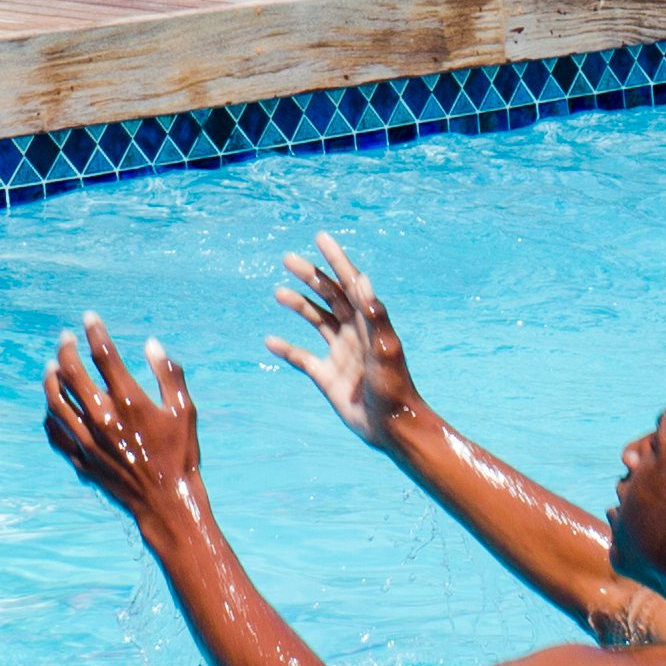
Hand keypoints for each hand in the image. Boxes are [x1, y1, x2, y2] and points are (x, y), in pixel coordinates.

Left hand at [40, 315, 205, 518]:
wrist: (166, 504)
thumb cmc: (180, 456)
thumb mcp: (184, 411)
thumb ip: (169, 374)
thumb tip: (152, 344)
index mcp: (128, 401)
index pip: (104, 355)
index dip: (95, 331)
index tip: (89, 317)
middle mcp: (102, 418)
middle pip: (71, 373)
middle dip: (65, 349)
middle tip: (65, 338)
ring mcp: (87, 441)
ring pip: (55, 401)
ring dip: (50, 379)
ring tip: (51, 366)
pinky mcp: (81, 461)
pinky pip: (54, 434)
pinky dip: (50, 417)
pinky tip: (52, 408)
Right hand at [268, 237, 419, 444]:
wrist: (392, 426)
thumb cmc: (395, 387)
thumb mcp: (387, 348)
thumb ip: (375, 315)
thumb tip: (362, 279)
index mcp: (368, 321)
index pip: (350, 283)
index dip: (336, 260)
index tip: (321, 238)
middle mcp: (353, 333)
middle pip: (329, 297)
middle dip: (310, 276)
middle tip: (287, 258)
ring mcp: (340, 354)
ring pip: (316, 321)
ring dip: (298, 305)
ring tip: (278, 293)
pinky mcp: (328, 376)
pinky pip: (302, 358)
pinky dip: (286, 349)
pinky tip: (270, 341)